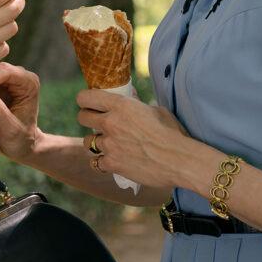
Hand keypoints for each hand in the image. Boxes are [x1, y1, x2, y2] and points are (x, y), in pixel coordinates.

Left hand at [75, 89, 191, 189]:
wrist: (179, 160)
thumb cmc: (172, 133)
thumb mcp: (155, 110)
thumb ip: (137, 105)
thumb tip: (129, 97)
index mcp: (121, 105)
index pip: (86, 97)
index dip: (85, 100)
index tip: (89, 104)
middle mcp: (111, 123)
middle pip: (82, 118)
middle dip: (88, 119)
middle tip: (97, 123)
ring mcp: (109, 145)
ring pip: (87, 142)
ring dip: (96, 143)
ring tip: (108, 144)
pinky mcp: (112, 163)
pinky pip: (96, 162)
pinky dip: (103, 162)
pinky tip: (113, 160)